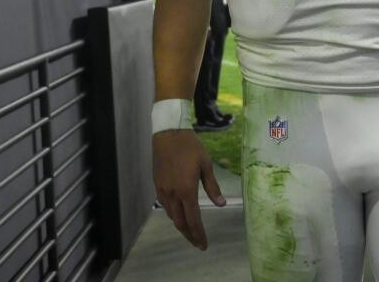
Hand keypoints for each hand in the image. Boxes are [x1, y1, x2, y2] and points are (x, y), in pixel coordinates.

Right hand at [153, 129, 225, 249]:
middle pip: (180, 222)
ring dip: (181, 225)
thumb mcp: (206, 165)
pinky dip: (173, 214)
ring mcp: (163, 190)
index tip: (204, 245)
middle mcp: (173, 194)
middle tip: (198, 243)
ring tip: (191, 231)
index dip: (199, 235)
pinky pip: (165, 206)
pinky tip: (179, 213)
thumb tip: (221, 204)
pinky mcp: (157, 184)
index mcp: (186, 190)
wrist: (168, 133)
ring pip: (171, 215)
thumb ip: (212, 187)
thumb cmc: (190, 146)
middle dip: (190, 235)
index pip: (193, 220)